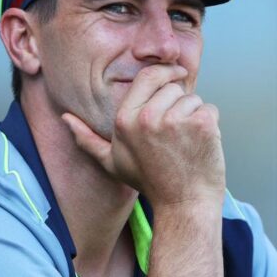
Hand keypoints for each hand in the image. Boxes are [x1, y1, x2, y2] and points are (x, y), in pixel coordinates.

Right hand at [62, 64, 225, 208]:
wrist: (183, 205)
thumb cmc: (150, 182)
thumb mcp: (113, 162)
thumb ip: (88, 139)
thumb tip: (65, 118)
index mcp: (125, 120)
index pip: (148, 76)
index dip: (165, 71)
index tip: (177, 74)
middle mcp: (147, 117)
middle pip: (173, 87)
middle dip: (180, 104)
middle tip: (177, 134)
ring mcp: (175, 120)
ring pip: (193, 99)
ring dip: (195, 116)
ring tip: (186, 143)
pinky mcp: (200, 124)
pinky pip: (210, 109)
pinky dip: (210, 124)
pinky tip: (200, 145)